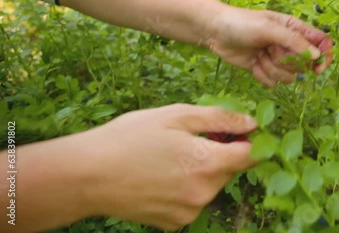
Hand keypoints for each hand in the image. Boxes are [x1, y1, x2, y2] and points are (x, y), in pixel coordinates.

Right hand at [82, 104, 257, 229]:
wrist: (87, 175)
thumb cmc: (129, 138)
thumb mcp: (176, 116)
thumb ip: (220, 119)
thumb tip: (251, 122)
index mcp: (208, 164)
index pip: (250, 155)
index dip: (247, 140)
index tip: (236, 131)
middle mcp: (204, 194)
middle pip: (230, 170)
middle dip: (220, 153)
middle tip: (191, 138)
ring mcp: (189, 212)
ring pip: (212, 185)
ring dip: (202, 170)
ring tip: (170, 157)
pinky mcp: (175, 222)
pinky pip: (193, 201)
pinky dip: (186, 188)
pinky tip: (162, 176)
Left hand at [206, 6, 333, 86]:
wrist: (216, 32)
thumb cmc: (242, 23)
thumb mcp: (270, 28)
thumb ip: (294, 41)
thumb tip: (317, 56)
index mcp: (295, 29)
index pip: (321, 43)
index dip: (323, 57)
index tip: (316, 69)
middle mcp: (289, 44)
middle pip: (303, 65)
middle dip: (286, 62)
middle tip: (270, 50)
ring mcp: (277, 58)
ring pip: (288, 77)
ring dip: (272, 69)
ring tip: (259, 56)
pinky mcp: (264, 70)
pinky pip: (273, 82)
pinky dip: (262, 75)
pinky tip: (253, 63)